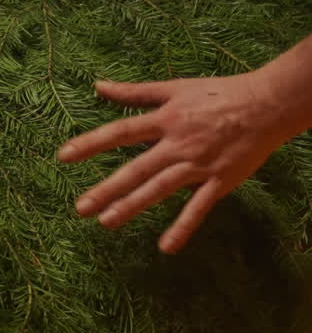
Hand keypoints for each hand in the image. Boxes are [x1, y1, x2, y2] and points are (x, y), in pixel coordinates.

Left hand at [58, 76, 304, 254]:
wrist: (268, 104)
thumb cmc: (218, 92)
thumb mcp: (174, 87)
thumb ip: (134, 92)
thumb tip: (98, 85)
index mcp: (164, 120)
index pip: (120, 133)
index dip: (91, 144)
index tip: (63, 156)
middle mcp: (177, 144)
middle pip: (136, 169)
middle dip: (107, 189)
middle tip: (81, 208)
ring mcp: (198, 164)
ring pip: (160, 189)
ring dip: (133, 206)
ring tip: (107, 222)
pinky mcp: (220, 181)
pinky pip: (199, 208)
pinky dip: (183, 227)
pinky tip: (166, 247)